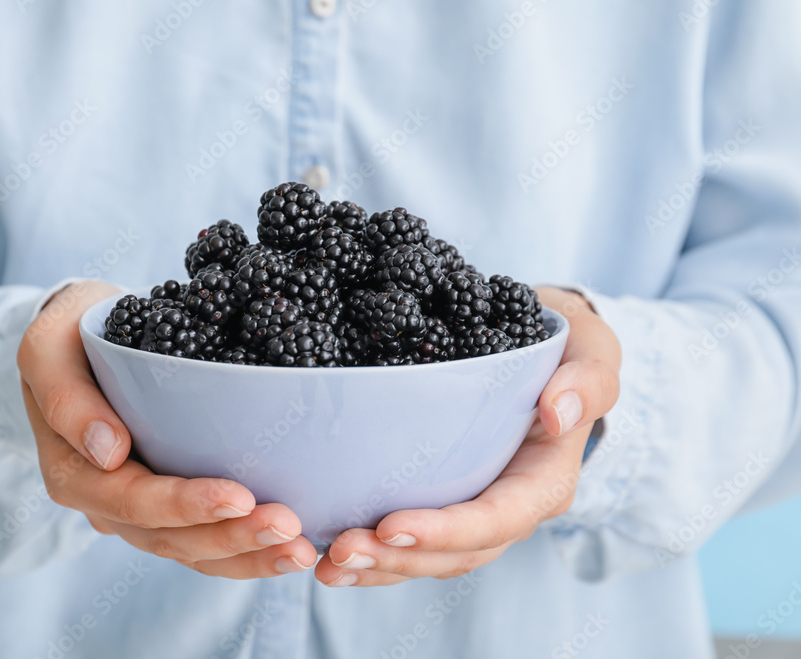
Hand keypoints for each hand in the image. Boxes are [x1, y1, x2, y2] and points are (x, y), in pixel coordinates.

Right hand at [17, 281, 316, 577]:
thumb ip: (66, 397)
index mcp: (72, 472)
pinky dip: (247, 551)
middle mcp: (104, 504)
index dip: (184, 505)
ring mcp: (138, 512)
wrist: (81, 338)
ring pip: (193, 551)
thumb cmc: (68, 335)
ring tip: (299, 551)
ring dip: (248, 555)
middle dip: (231, 538)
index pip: (131, 501)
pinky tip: (290, 549)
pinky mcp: (170, 507)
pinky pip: (206, 542)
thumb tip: (108, 452)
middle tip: (288, 528)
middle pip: (169, 538)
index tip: (241, 497)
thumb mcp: (49, 348)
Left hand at [313, 287, 620, 586]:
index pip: (498, 519)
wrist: (551, 354)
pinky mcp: (447, 502)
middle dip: (398, 558)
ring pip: (430, 557)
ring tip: (326, 565)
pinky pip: (413, 541)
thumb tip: (556, 410)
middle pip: (456, 553)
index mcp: (544, 482)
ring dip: (378, 567)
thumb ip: (588, 380)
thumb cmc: (570, 351)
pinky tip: (329, 555)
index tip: (391, 526)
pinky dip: (375, 553)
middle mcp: (510, 508)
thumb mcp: (593, 351)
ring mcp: (476, 511)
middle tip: (340, 551)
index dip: (446, 531)